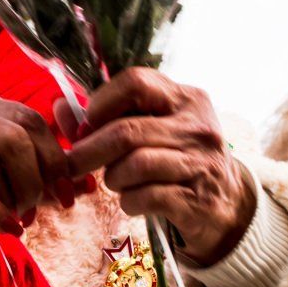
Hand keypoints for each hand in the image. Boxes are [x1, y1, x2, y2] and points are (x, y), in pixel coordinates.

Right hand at [0, 86, 74, 235]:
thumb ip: (24, 170)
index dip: (57, 158)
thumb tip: (79, 187)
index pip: (30, 119)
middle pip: (15, 137)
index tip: (72, 192)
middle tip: (40, 208)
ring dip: (13, 196)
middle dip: (38, 179)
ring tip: (18, 218)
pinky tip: (7, 227)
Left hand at [64, 68, 254, 264]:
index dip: (101, 103)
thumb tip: (60, 109)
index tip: (86, 125)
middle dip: (90, 150)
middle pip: (126, 131)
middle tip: (72, 164)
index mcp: (187, 98)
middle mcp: (198, 126)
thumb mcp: (153, 129)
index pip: (135, 82)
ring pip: (135, 165)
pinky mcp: (198, 199)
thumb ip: (107, 117)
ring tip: (115, 181)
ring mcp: (201, 163)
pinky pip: (146, 197)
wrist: (226, 204)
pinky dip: (128, 201)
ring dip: (112, 178)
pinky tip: (131, 200)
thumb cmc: (178, 159)